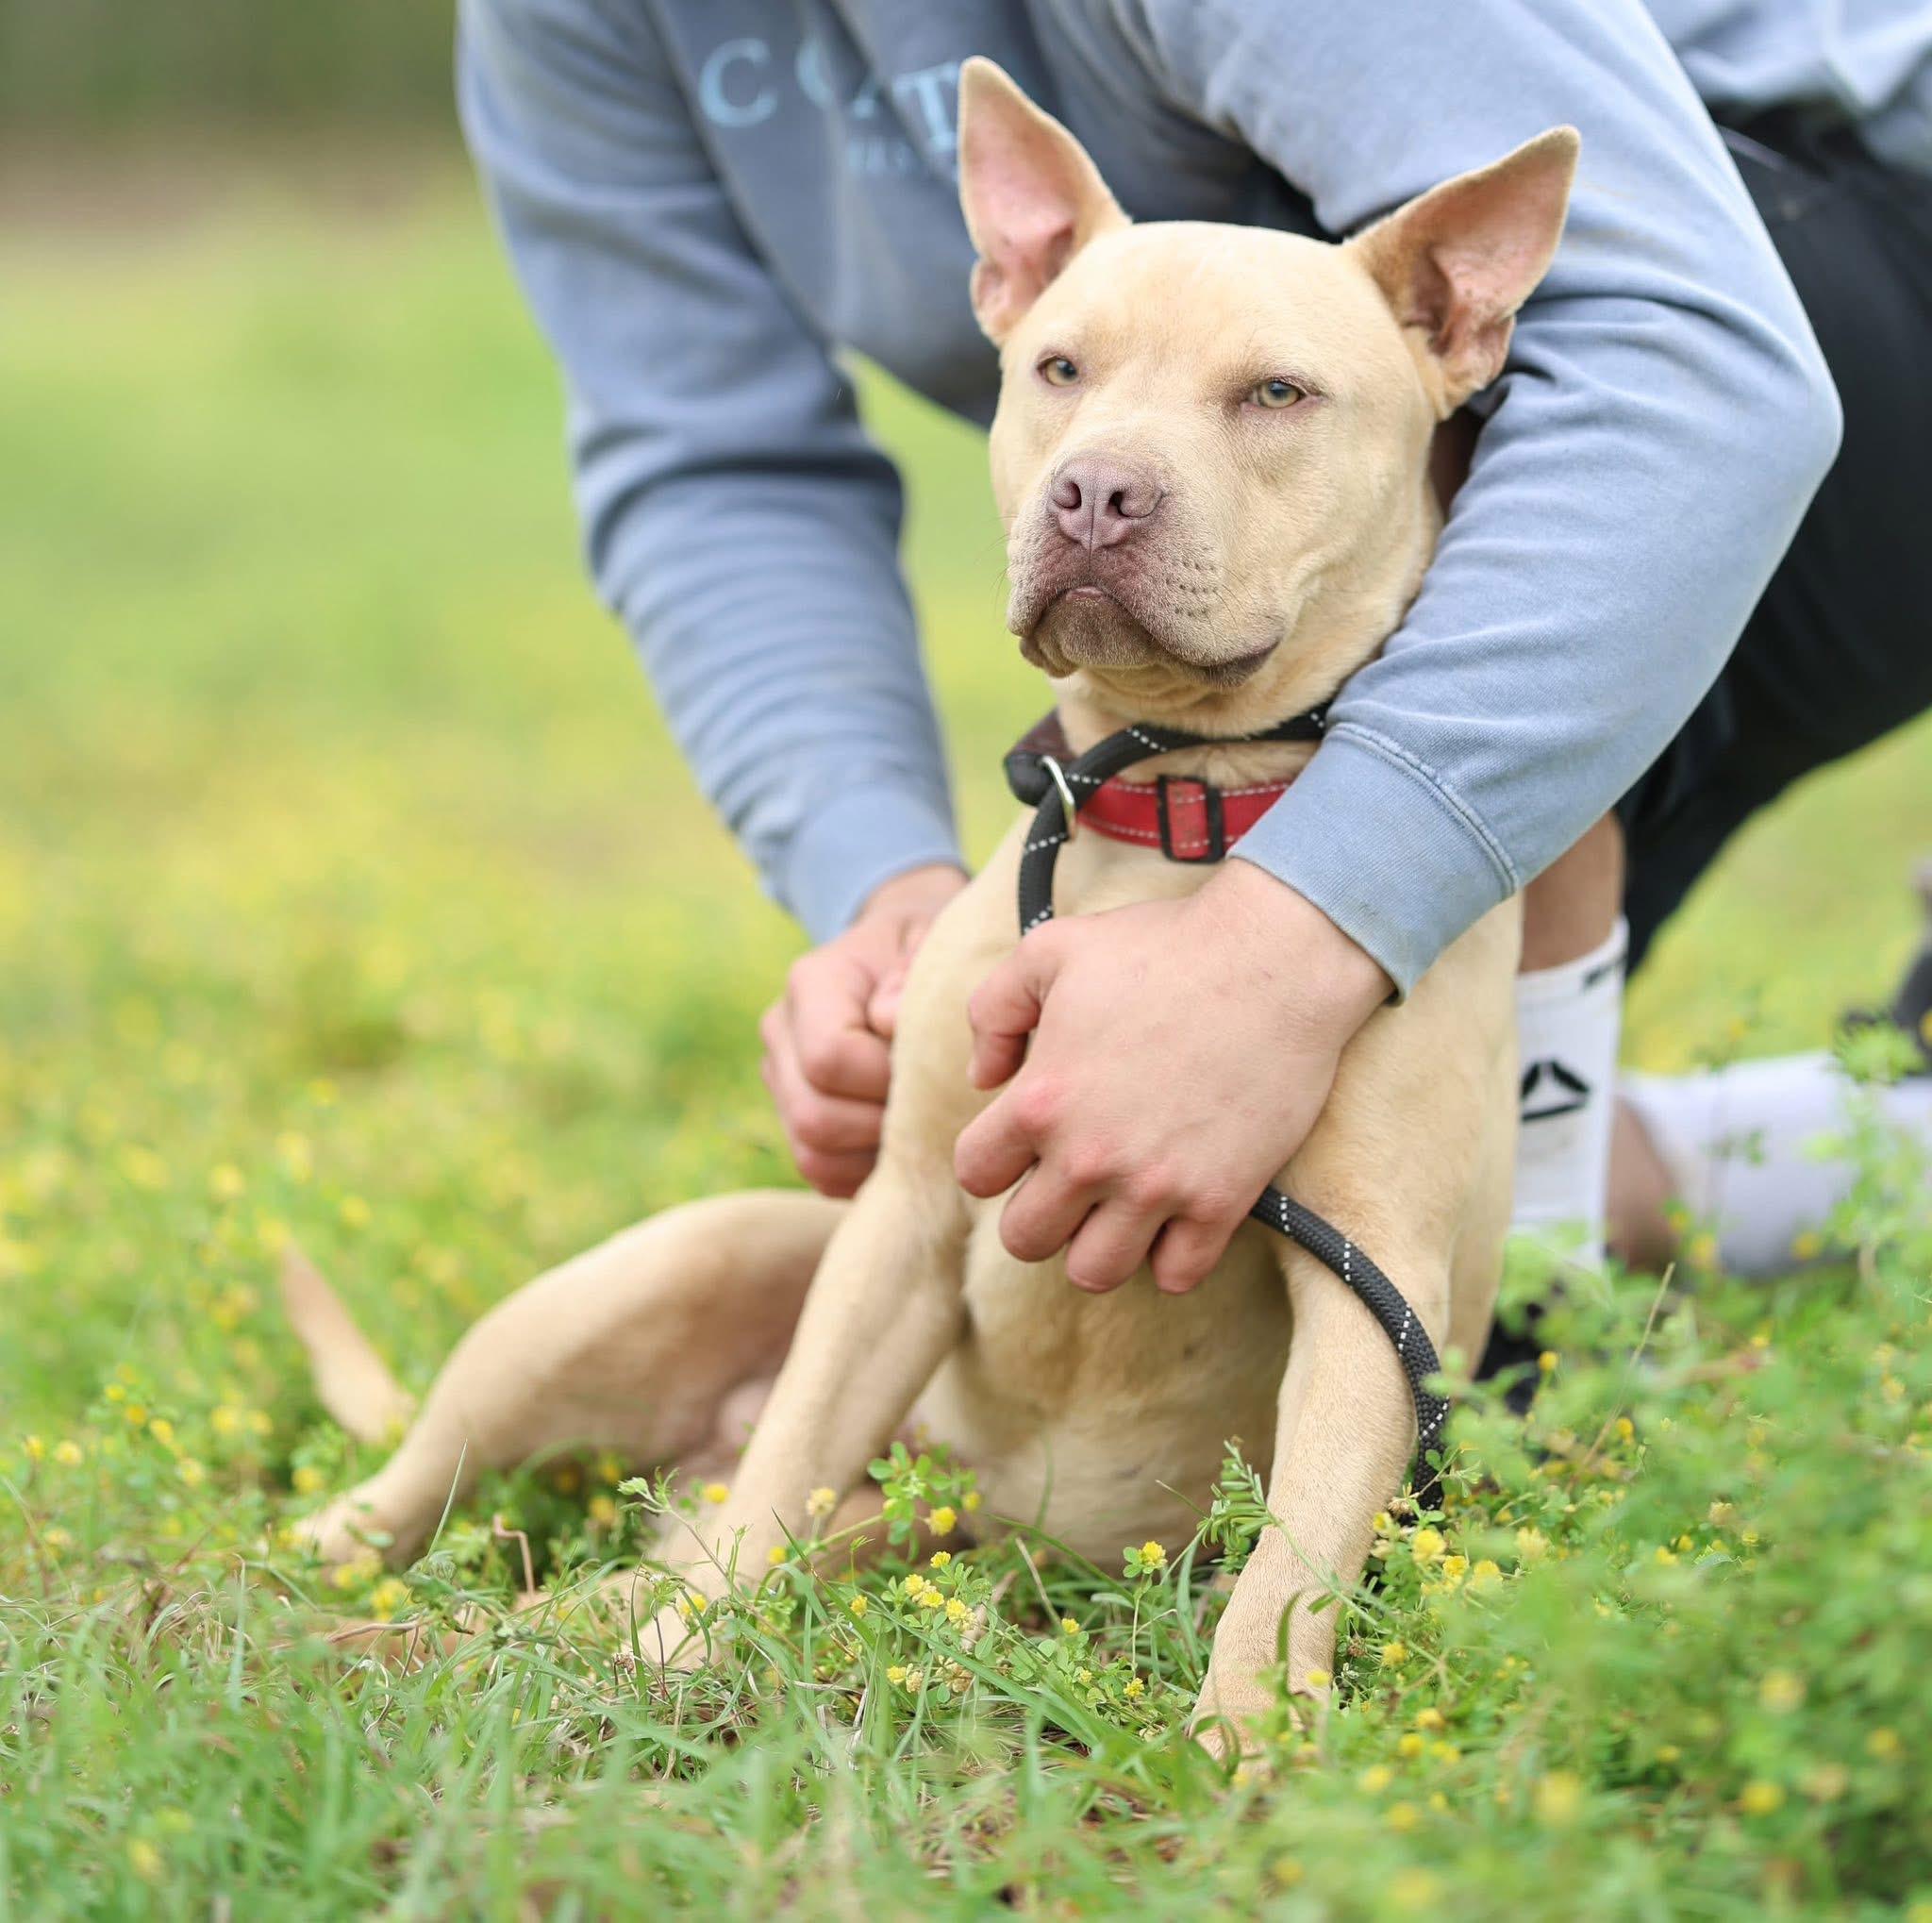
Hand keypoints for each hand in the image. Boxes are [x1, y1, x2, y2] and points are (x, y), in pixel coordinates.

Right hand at [761, 863, 967, 1195]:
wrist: (903, 956)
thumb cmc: (928, 949)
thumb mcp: (933, 938)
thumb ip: (915, 970)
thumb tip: (888, 1019)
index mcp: (811, 983)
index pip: (830, 1058)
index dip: (887, 1080)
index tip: (934, 1068)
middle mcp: (782, 1034)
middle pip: (814, 1117)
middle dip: (884, 1125)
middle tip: (936, 1108)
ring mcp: (781, 1081)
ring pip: (812, 1154)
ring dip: (875, 1155)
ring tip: (922, 1127)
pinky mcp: (794, 1119)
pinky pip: (821, 1172)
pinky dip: (867, 1172)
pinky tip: (905, 1144)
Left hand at [953, 862, 1391, 1292]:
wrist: (1276, 960)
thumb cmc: (1162, 947)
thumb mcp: (1051, 949)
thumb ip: (994, 1009)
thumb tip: (983, 1077)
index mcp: (1039, 1101)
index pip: (975, 1173)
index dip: (993, 1157)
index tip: (1022, 1141)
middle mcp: (1088, 1157)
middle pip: (1024, 1239)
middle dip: (1037, 1211)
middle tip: (1068, 1179)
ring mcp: (1156, 1187)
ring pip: (1093, 1272)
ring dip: (1095, 1245)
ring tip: (1115, 1207)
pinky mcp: (1220, 1201)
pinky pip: (1176, 1275)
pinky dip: (1169, 1256)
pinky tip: (1173, 1216)